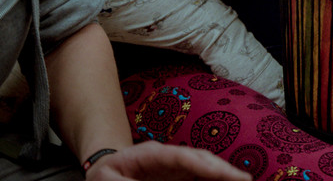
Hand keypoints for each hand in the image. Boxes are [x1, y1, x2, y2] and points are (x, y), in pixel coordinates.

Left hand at [85, 141, 250, 180]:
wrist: (106, 168)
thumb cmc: (105, 173)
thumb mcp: (106, 180)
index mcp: (154, 153)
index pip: (186, 157)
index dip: (208, 165)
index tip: (227, 174)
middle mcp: (170, 157)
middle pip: (202, 159)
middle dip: (224, 170)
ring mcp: (176, 167)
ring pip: (205, 169)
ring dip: (223, 176)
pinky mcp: (178, 177)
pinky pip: (199, 178)